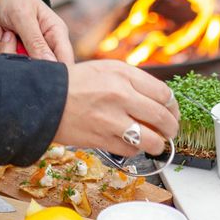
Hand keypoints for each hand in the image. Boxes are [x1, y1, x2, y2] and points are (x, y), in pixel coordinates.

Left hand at [0, 0, 74, 65]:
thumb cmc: (15, 0)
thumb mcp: (23, 17)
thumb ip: (36, 41)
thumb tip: (51, 64)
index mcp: (57, 34)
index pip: (66, 61)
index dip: (56, 72)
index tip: (35, 71)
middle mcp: (46, 46)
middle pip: (38, 68)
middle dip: (17, 55)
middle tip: (9, 35)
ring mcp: (30, 52)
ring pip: (18, 67)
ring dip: (3, 48)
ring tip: (2, 29)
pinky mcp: (15, 54)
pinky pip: (3, 60)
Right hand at [54, 60, 179, 156]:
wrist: (45, 99)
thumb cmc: (75, 83)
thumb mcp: (107, 69)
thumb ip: (133, 81)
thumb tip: (159, 99)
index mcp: (124, 74)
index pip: (164, 94)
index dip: (173, 107)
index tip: (172, 112)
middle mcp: (121, 95)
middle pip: (163, 117)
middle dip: (171, 128)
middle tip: (169, 131)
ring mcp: (113, 119)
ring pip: (152, 139)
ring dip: (158, 144)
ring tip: (156, 143)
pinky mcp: (103, 139)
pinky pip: (131, 150)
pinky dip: (135, 149)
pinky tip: (130, 143)